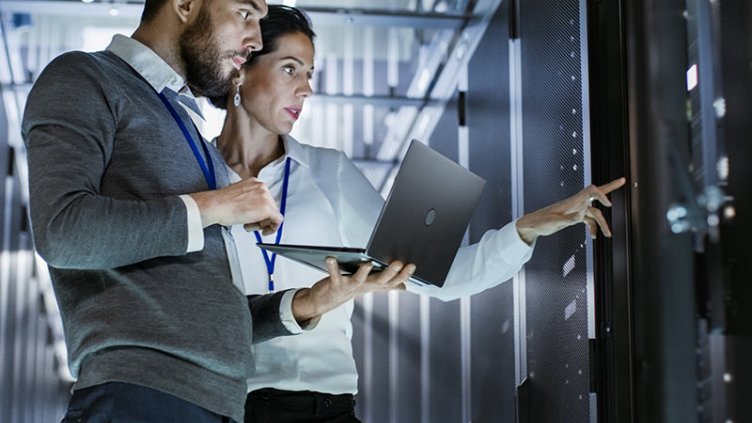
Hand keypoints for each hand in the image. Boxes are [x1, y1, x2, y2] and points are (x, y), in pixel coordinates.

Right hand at [189, 177, 282, 234]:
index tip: (256, 218)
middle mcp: (262, 187)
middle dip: (262, 218)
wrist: (216, 206)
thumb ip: (249, 200)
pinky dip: (272, 228)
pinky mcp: (267, 208)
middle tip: (252, 224)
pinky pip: (277, 220)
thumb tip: (254, 210)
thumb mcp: (238, 196)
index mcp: (254, 182)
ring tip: (249, 225)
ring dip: (263, 223)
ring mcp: (266, 196)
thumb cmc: (221, 204)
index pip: (265, 199)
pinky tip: (263, 231)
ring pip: (273, 213)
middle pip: (270, 206)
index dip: (260, 211)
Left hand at [292, 258, 414, 323]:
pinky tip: (330, 258)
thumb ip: (386, 284)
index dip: (403, 275)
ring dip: (363, 273)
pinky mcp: (335, 285)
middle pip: (379, 281)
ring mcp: (349, 287)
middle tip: (398, 263)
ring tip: (368, 263)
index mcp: (373, 285)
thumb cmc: (349, 288)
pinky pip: (334, 275)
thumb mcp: (369, 286)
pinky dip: (332, 267)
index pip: (392, 281)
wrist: (325, 301)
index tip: (412, 265)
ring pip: (358, 280)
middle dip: (390, 273)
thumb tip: (404, 287)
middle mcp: (364, 287)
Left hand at [515, 177, 625, 243]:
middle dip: (610, 188)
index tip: (609, 204)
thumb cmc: (540, 222)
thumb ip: (567, 219)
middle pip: (596, 194)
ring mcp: (575, 210)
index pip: (591, 191)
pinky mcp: (573, 217)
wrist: (532, 225)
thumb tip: (580, 217)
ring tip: (608, 235)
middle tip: (623, 180)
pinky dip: (593, 227)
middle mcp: (576, 203)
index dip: (601, 194)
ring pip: (594, 213)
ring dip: (602, 223)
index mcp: (572, 202)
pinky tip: (594, 236)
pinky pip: (588, 220)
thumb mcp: (553, 222)